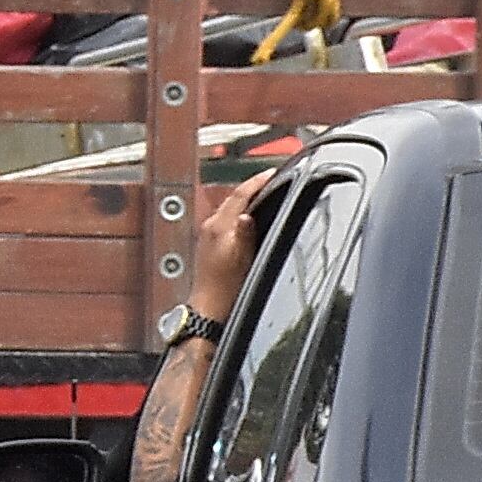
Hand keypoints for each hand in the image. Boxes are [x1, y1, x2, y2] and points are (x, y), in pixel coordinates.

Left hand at [195, 171, 275, 310]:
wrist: (210, 308)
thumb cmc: (226, 288)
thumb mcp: (241, 259)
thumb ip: (244, 234)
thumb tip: (248, 215)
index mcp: (218, 226)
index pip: (239, 195)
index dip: (257, 181)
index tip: (272, 173)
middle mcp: (210, 227)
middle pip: (234, 198)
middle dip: (253, 187)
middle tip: (272, 180)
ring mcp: (209, 236)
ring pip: (231, 208)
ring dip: (247, 199)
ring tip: (265, 194)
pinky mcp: (211, 245)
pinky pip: (228, 220)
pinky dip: (241, 213)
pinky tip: (251, 218)